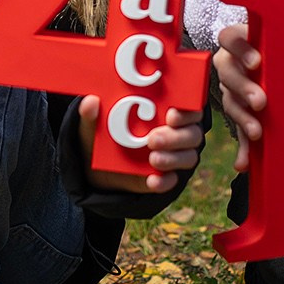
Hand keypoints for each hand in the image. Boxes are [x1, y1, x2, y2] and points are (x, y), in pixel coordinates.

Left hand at [80, 99, 205, 193]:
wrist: (95, 167)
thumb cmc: (101, 134)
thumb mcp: (94, 124)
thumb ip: (92, 114)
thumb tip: (90, 102)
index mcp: (165, 111)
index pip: (189, 108)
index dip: (187, 112)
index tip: (171, 114)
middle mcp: (175, 133)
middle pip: (193, 133)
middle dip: (176, 136)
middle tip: (153, 139)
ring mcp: (172, 156)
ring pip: (189, 156)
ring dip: (174, 158)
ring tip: (153, 159)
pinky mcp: (164, 177)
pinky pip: (172, 180)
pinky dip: (165, 181)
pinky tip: (151, 180)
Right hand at [212, 23, 264, 173]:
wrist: (276, 67)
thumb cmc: (283, 51)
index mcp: (241, 41)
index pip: (231, 38)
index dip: (240, 49)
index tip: (256, 62)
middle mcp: (230, 65)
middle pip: (228, 74)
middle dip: (244, 88)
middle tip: (261, 101)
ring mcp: (230, 89)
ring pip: (230, 103)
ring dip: (243, 119)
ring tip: (257, 132)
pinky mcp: (237, 113)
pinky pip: (237, 130)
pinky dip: (243, 148)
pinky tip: (245, 163)